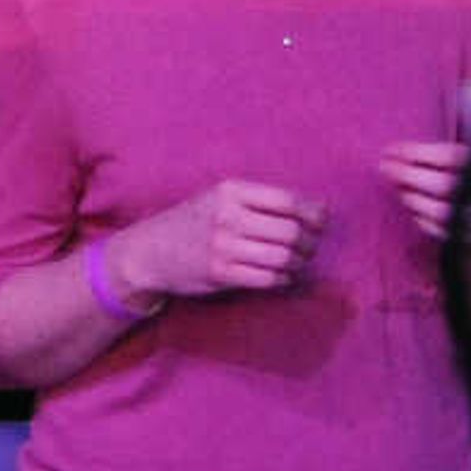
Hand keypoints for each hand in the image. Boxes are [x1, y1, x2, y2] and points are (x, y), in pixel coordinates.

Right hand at [110, 175, 328, 301]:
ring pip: (283, 257)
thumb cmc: (194, 222)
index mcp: (230, 190)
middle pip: (291, 231)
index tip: (321, 222)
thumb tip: (319, 209)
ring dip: (299, 263)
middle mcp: (227, 216)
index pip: (287, 200)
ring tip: (297, 263)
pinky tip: (282, 276)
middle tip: (310, 248)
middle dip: (310, 243)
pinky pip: (268, 279)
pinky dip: (283, 279)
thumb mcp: (220, 198)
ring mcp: (223, 246)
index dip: (313, 213)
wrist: (150, 251)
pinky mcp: (220, 274)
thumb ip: (261, 201)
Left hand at [377, 141, 469, 244]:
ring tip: (398, 187)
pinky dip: (424, 220)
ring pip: (441, 211)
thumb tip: (456, 106)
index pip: (447, 156)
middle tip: (385, 167)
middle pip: (441, 185)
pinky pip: (445, 233)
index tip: (392, 149)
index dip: (415, 152)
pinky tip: (414, 208)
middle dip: (408, 175)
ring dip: (413, 198)